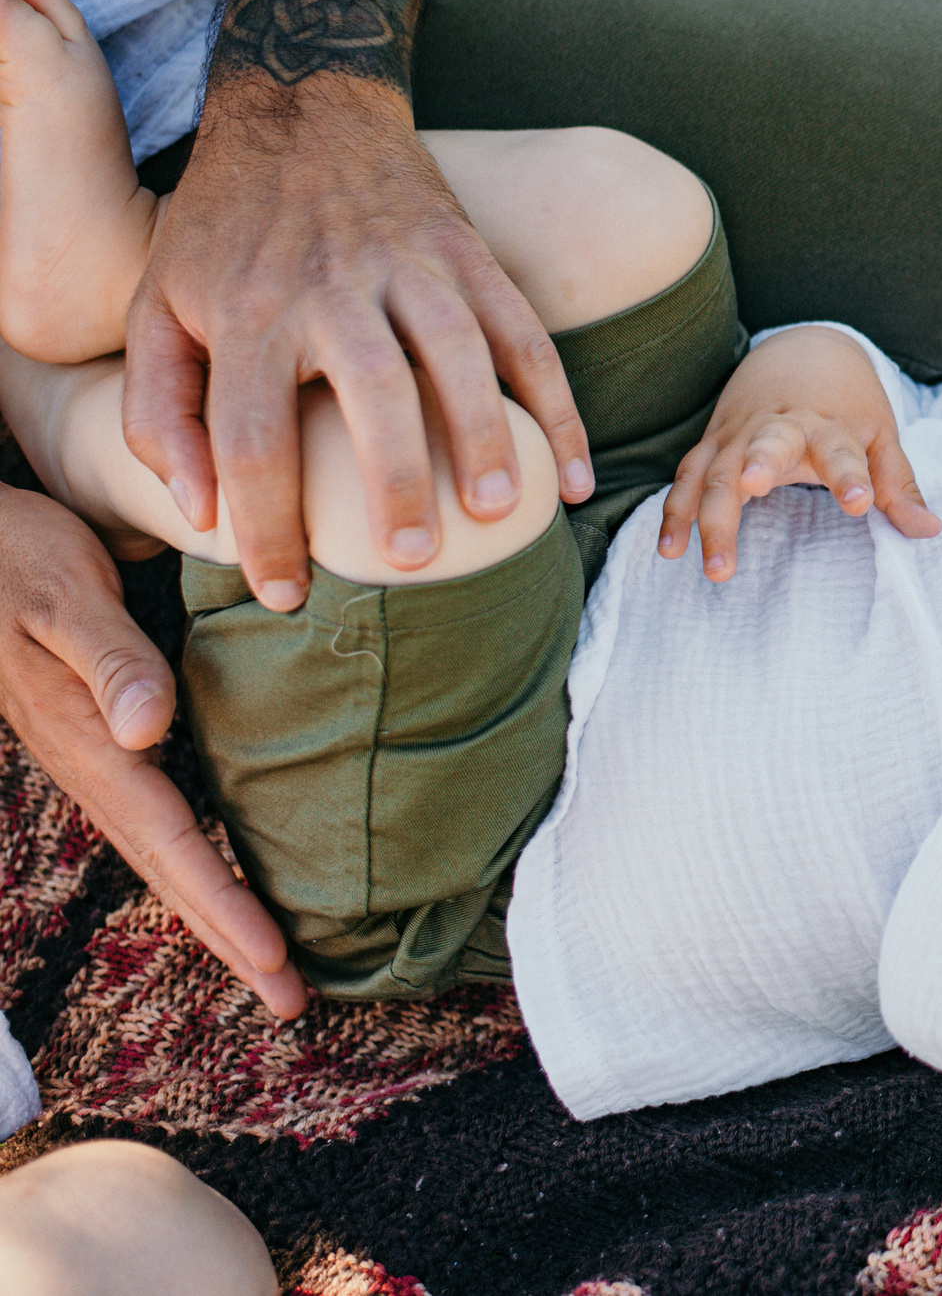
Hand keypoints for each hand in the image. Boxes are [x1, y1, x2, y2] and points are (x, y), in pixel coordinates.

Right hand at [0, 486, 305, 1015]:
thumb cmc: (17, 558)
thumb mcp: (61, 595)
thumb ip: (108, 660)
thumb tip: (149, 730)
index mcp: (89, 745)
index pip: (171, 843)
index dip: (223, 904)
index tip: (273, 960)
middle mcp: (96, 766)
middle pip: (172, 872)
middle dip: (230, 941)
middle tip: (292, 1004)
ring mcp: (98, 761)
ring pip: (167, 856)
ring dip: (219, 916)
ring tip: (275, 971)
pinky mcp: (104, 743)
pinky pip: (161, 824)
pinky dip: (198, 868)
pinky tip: (229, 889)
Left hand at [122, 74, 591, 611]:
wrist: (303, 107)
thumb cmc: (224, 229)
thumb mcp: (155, 306)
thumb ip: (161, 412)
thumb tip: (197, 510)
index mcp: (248, 310)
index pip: (252, 435)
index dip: (264, 524)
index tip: (284, 591)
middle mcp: (334, 286)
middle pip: (372, 392)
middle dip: (394, 479)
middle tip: (409, 559)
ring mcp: (412, 266)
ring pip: (463, 355)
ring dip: (486, 435)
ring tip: (499, 512)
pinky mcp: (470, 255)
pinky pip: (527, 335)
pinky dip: (559, 406)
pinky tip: (572, 472)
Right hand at [659, 325, 940, 579]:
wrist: (800, 351)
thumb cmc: (848, 403)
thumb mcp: (881, 434)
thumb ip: (898, 484)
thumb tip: (929, 530)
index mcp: (828, 424)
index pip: (842, 451)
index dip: (851, 477)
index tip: (860, 504)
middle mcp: (779, 427)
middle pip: (765, 445)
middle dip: (757, 464)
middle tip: (751, 487)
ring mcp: (739, 435)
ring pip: (716, 471)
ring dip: (710, 516)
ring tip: (717, 566)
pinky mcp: (712, 444)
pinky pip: (686, 478)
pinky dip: (675, 512)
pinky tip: (670, 550)